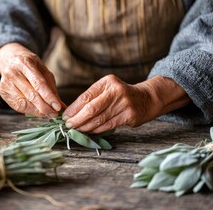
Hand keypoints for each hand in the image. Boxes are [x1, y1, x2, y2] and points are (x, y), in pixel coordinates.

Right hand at [0, 43, 64, 117]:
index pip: (38, 83)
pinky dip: (29, 111)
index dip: (49, 96)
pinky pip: (18, 106)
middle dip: (44, 107)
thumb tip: (61, 106)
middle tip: (54, 113)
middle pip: (31, 94)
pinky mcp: (2, 91)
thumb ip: (51, 88)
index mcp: (25, 63)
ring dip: (38, 111)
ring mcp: (6, 82)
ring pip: (24, 103)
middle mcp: (13, 72)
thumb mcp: (43, 71)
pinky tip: (37, 111)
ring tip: (48, 113)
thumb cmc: (31, 67)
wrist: (11, 60)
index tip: (58, 107)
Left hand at [62, 75, 189, 132]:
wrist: (147, 98)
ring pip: (99, 118)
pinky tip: (89, 131)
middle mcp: (116, 91)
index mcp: (107, 82)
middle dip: (77, 119)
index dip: (74, 108)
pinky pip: (108, 125)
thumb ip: (93, 97)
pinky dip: (97, 129)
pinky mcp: (129, 116)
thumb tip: (71, 111)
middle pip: (91, 108)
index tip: (65, 116)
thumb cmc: (121, 95)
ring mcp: (124, 104)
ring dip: (85, 126)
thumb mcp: (108, 89)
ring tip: (76, 130)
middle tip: (68, 125)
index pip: (86, 96)